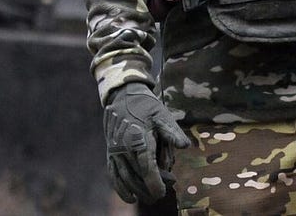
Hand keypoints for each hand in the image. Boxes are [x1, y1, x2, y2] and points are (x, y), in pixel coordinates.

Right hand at [102, 82, 190, 203]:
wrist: (123, 96)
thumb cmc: (146, 106)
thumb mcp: (162, 115)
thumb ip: (172, 132)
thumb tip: (185, 146)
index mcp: (138, 139)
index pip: (146, 168)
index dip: (154, 183)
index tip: (162, 193)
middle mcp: (124, 148)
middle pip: (138, 176)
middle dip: (150, 187)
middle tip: (163, 191)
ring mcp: (115, 151)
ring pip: (125, 178)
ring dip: (138, 191)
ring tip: (150, 198)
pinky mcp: (111, 153)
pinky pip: (113, 174)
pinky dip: (120, 188)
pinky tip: (130, 198)